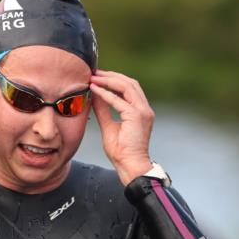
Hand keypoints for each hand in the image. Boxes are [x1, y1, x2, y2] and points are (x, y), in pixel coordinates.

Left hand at [89, 69, 153, 184]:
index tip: (98, 77)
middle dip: (111, 75)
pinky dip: (106, 94)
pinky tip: (95, 90)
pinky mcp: (137, 116)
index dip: (114, 80)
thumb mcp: (108, 127)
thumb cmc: (121, 152)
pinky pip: (119, 100)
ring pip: (127, 86)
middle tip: (94, 73)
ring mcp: (143, 112)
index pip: (129, 88)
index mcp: (141, 111)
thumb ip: (103, 110)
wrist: (130, 166)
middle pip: (130, 83)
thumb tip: (95, 95)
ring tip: (94, 78)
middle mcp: (144, 109)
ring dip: (109, 80)